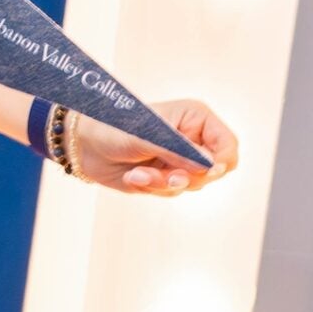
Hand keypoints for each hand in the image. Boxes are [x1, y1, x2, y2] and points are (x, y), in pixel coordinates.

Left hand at [70, 99, 238, 195]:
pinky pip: (173, 193)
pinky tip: (132, 177)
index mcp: (196, 118)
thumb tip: (209, 167)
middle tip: (166, 176)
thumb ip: (179, 151)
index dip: (222, 161)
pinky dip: (152, 187)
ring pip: (192, 185)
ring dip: (163, 183)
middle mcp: (193, 140)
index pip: (228, 145)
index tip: (210, 172)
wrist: (84, 143)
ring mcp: (181, 160)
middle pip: (214, 171)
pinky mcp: (167, 177)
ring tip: (137, 175)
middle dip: (186, 177)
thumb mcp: (147, 136)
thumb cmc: (114, 127)